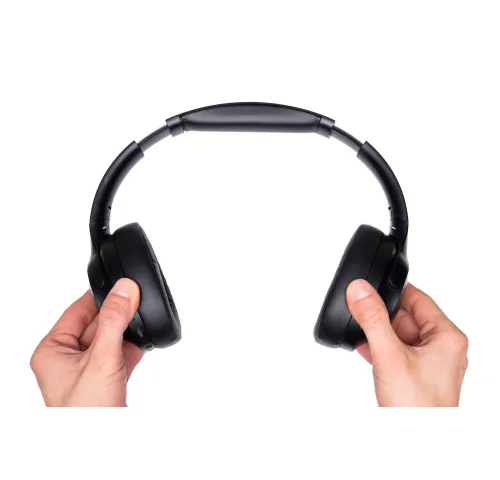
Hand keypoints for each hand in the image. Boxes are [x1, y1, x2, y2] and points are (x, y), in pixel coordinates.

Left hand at [30, 279, 143, 405]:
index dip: (100, 296)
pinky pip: (120, 355)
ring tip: (142, 326)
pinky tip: (144, 345)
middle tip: (137, 304)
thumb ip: (113, 321)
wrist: (100, 452)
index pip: (77, 310)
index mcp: (53, 350)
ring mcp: (87, 370)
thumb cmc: (86, 414)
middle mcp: (67, 359)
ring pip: (110, 339)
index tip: (122, 284)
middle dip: (118, 316)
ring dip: (127, 333)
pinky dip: (133, 349)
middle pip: (97, 323)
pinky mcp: (105, 381)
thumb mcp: (101, 358)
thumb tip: (123, 290)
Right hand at [346, 280, 467, 406]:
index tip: (369, 290)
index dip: (392, 293)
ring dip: (378, 335)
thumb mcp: (389, 355)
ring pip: (398, 334)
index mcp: (446, 337)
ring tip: (367, 344)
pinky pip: (395, 351)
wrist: (416, 447)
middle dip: (381, 319)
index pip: (417, 298)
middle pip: (405, 316)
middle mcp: (441, 347)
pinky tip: (367, 353)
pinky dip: (380, 349)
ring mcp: (429, 362)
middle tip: (364, 323)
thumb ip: (373, 319)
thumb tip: (361, 291)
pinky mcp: (415, 374)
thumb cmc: (417, 408)